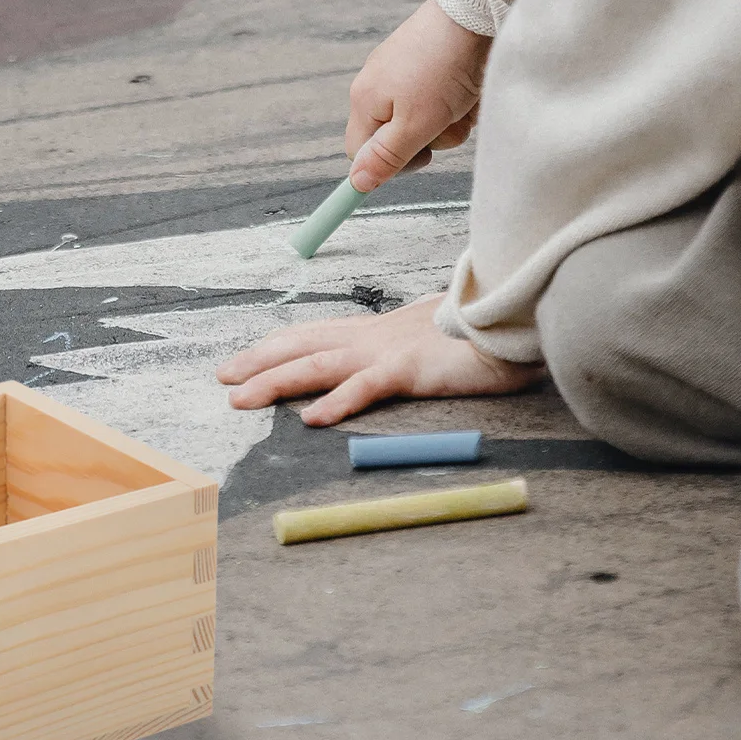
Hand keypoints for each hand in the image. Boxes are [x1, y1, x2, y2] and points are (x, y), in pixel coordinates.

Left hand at [217, 295, 541, 425]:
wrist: (517, 320)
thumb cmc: (483, 330)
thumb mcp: (434, 336)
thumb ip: (410, 347)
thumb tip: (398, 359)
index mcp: (380, 329)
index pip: (316, 334)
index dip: (277, 345)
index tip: (243, 359)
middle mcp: (375, 335)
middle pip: (304, 345)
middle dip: (260, 361)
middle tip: (223, 377)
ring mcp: (390, 350)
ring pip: (319, 364)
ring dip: (275, 381)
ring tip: (241, 400)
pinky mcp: (411, 368)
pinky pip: (366, 387)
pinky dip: (337, 402)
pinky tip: (312, 419)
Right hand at [346, 0, 489, 191]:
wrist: (475, 11)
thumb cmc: (443, 67)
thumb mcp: (416, 124)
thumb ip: (386, 157)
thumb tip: (356, 184)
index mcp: (364, 100)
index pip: (361, 152)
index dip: (389, 164)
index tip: (422, 158)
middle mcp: (378, 84)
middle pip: (398, 137)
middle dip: (430, 137)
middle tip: (447, 119)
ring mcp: (403, 71)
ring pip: (425, 121)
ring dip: (450, 119)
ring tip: (464, 98)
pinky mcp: (428, 62)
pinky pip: (442, 99)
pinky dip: (459, 99)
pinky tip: (470, 85)